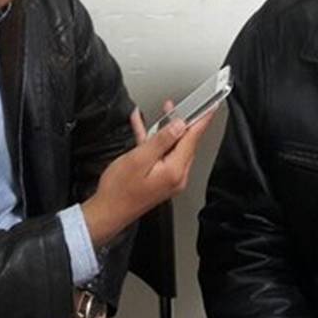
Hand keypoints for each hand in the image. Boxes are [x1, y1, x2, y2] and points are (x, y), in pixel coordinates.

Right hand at [81, 100, 215, 246]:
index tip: (210, 107)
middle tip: (178, 105)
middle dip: (182, 122)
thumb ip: (161, 141)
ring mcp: (170, 179)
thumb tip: (179, 126)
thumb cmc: (118, 190)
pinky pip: (163, 155)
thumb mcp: (138, 159)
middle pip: (186, 143)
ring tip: (162, 113)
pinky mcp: (162, 179)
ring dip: (167, 130)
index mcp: (174, 170)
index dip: (201, 119)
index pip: (193, 139)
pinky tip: (145, 131)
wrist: (107, 212)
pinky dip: (155, 142)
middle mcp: (176, 176)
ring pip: (174, 147)